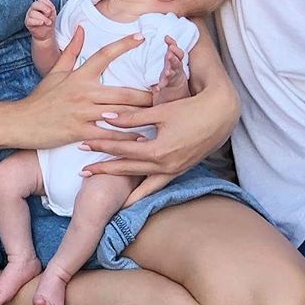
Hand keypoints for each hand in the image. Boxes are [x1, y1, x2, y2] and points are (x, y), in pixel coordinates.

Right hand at [17, 29, 152, 148]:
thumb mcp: (54, 72)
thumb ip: (71, 51)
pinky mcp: (81, 132)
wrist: (22, 122)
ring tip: (160, 116)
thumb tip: (81, 29)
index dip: (124, 45)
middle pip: (123, 92)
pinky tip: (141, 139)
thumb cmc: (41, 98)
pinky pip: (109, 135)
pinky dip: (126, 138)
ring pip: (120, 114)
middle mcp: (84, 92)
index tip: (142, 36)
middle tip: (165, 93)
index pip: (104, 55)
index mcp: (80, 76)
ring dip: (141, 116)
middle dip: (147, 94)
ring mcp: (83, 113)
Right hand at [25, 0, 57, 42]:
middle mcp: (33, 9)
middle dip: (44, 8)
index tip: (52, 10)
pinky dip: (37, 21)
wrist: (46, 33)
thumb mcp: (52, 14)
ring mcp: (29, 15)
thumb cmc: (48, 22)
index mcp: (39, 5)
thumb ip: (51, 9)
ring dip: (43, 18)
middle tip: (49, 14)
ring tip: (48, 22)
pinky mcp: (27, 22)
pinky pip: (30, 20)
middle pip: (35, 4)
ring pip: (32, 13)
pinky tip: (42, 23)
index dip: (48, 4)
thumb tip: (48, 9)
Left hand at [80, 82, 235, 189]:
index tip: (82, 144)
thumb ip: (131, 117)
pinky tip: (134, 197)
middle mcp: (165, 165)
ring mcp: (174, 170)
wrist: (222, 113)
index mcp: (157, 150)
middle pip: (128, 169)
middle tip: (83, 172)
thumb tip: (105, 117)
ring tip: (107, 194)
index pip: (121, 149)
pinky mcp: (181, 170)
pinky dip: (145, 191)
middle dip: (104, 170)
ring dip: (124, 188)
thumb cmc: (190, 108)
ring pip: (143, 184)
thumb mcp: (159, 110)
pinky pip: (159, 185)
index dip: (101, 146)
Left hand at [150, 36, 189, 104]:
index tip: (167, 38)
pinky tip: (156, 88)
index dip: (173, 44)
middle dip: (173, 57)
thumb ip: (169, 54)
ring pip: (172, 75)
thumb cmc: (170, 79)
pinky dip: (160, 88)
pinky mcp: (168, 91)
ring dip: (169, 72)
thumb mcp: (169, 64)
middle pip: (176, 63)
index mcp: (174, 63)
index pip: (175, 52)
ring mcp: (172, 81)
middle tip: (170, 52)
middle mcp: (175, 71)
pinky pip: (164, 89)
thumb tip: (160, 37)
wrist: (174, 99)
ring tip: (167, 71)